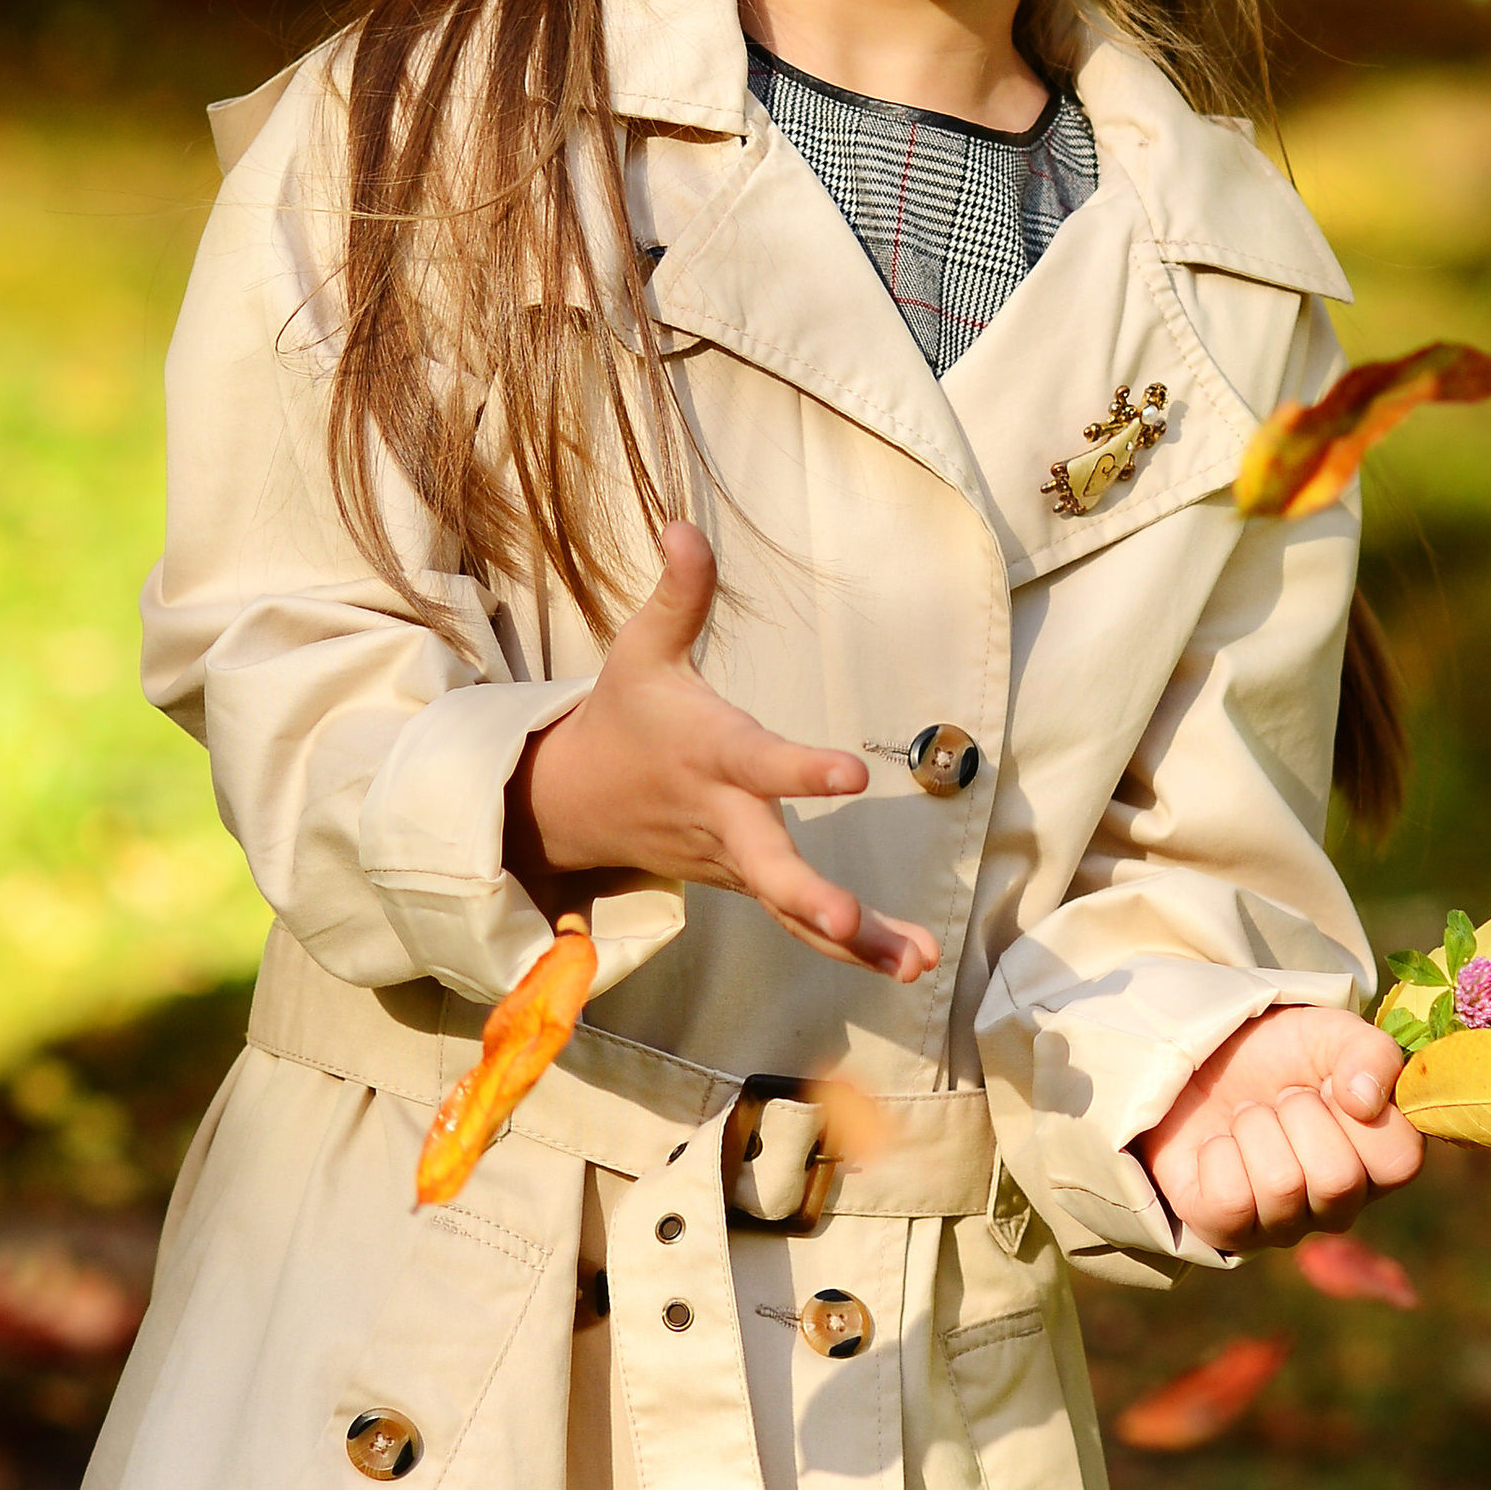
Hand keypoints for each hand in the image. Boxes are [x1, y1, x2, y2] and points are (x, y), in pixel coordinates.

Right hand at [509, 523, 938, 984]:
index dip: (801, 768)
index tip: (852, 773)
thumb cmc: (623, 715)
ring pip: (791, 910)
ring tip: (917, 964)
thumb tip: (685, 525)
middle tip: (849, 922)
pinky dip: (851, 949)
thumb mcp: (641, 649)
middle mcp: (722, 816)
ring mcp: (734, 862)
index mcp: (708, 753)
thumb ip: (678, 594)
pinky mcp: (746, 884)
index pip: (758, 761)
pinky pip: (798, 923)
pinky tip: (910, 964)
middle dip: (809, 897)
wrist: (573, 803)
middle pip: (766, 866)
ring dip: (854, 942)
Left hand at [1138, 1006, 1421, 1253]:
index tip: (1331, 1085)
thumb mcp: (1334, 1034)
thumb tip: (1364, 1102)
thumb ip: (1370, 1053)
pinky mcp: (1228, 1231)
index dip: (1358, 1110)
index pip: (1400, 1161)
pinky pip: (1229, 1201)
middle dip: (1299, 1114)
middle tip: (1283, 1098)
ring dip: (1255, 1127)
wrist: (1206, 1057)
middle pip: (1337, 1179)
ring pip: (1281, 1186)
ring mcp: (1285, 1226)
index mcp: (1378, 1163)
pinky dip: (1217, 1154)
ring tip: (1251, 1116)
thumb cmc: (1282, 1053)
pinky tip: (1221, 1143)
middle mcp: (1339, 1206)